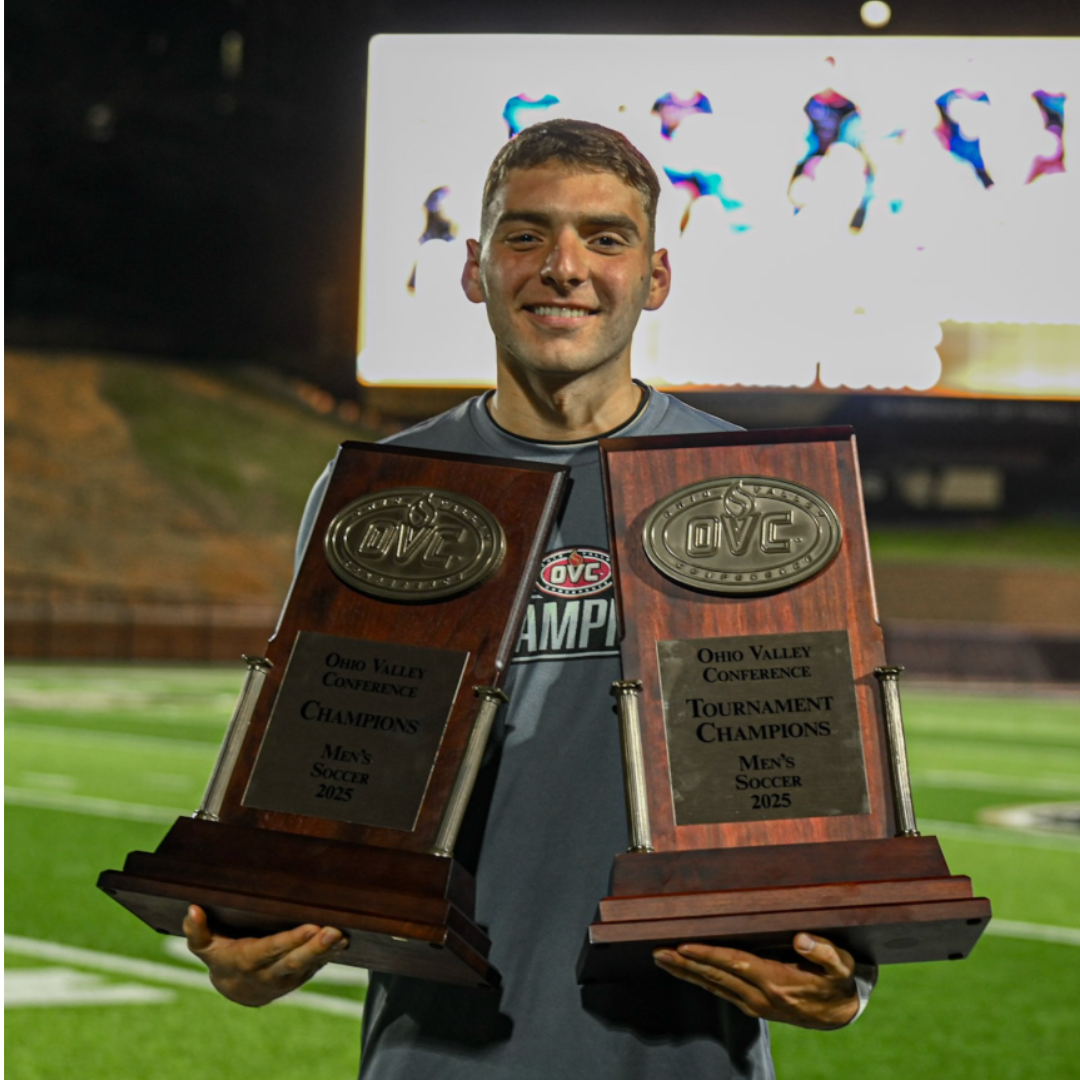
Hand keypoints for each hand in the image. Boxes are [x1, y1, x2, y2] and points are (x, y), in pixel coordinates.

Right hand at [182, 904, 347, 1006]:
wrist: (237, 989)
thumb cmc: (221, 956)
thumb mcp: (204, 947)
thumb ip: (196, 931)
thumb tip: (192, 910)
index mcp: (247, 961)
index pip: (271, 950)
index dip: (291, 941)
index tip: (310, 927)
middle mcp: (269, 973)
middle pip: (295, 961)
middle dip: (316, 947)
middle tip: (335, 932)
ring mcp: (288, 977)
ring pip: (311, 965)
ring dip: (329, 951)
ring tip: (344, 936)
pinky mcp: (302, 975)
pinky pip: (318, 966)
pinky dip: (331, 955)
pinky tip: (344, 941)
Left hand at [653, 932, 859, 1029]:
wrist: (840, 1014)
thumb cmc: (838, 982)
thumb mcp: (841, 966)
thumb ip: (824, 952)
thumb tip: (802, 940)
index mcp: (776, 982)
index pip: (734, 965)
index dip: (708, 956)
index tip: (684, 946)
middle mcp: (759, 996)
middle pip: (715, 977)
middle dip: (685, 964)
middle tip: (658, 952)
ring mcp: (753, 1003)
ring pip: (713, 986)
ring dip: (686, 972)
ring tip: (661, 959)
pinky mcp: (752, 1005)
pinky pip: (719, 990)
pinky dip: (699, 979)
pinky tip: (685, 970)